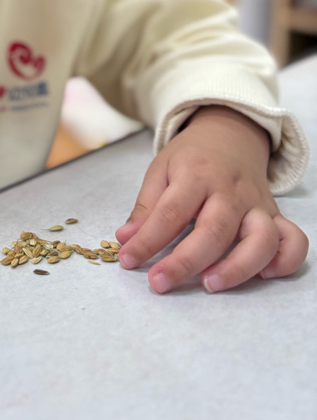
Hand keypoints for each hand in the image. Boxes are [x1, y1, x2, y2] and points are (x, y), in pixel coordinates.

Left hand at [116, 105, 308, 293]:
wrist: (230, 134)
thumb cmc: (191, 157)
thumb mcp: (161, 169)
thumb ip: (146, 206)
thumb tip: (126, 239)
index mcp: (196, 174)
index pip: (171, 212)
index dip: (148, 240)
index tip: (128, 260)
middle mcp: (230, 190)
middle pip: (214, 230)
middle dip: (185, 262)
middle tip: (160, 283)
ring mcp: (257, 204)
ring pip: (260, 239)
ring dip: (238, 267)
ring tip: (210, 284)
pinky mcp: (276, 215)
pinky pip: (293, 239)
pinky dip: (286, 260)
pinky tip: (264, 275)